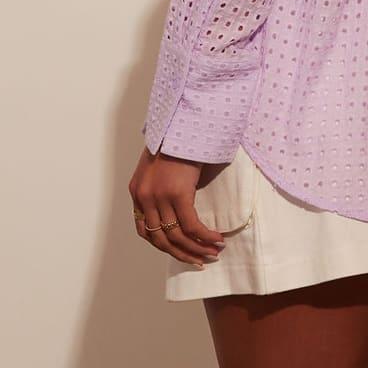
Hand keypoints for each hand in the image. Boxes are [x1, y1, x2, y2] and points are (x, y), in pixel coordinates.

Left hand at [129, 146, 225, 266]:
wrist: (182, 121)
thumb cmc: (176, 139)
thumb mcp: (159, 164)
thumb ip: (161, 184)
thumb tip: (176, 202)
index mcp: (137, 191)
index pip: (145, 231)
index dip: (163, 246)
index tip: (181, 251)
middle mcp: (144, 197)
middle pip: (161, 239)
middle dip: (182, 254)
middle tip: (200, 261)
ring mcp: (160, 197)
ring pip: (177, 236)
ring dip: (197, 249)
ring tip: (213, 253)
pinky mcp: (178, 193)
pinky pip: (191, 225)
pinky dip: (205, 236)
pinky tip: (216, 239)